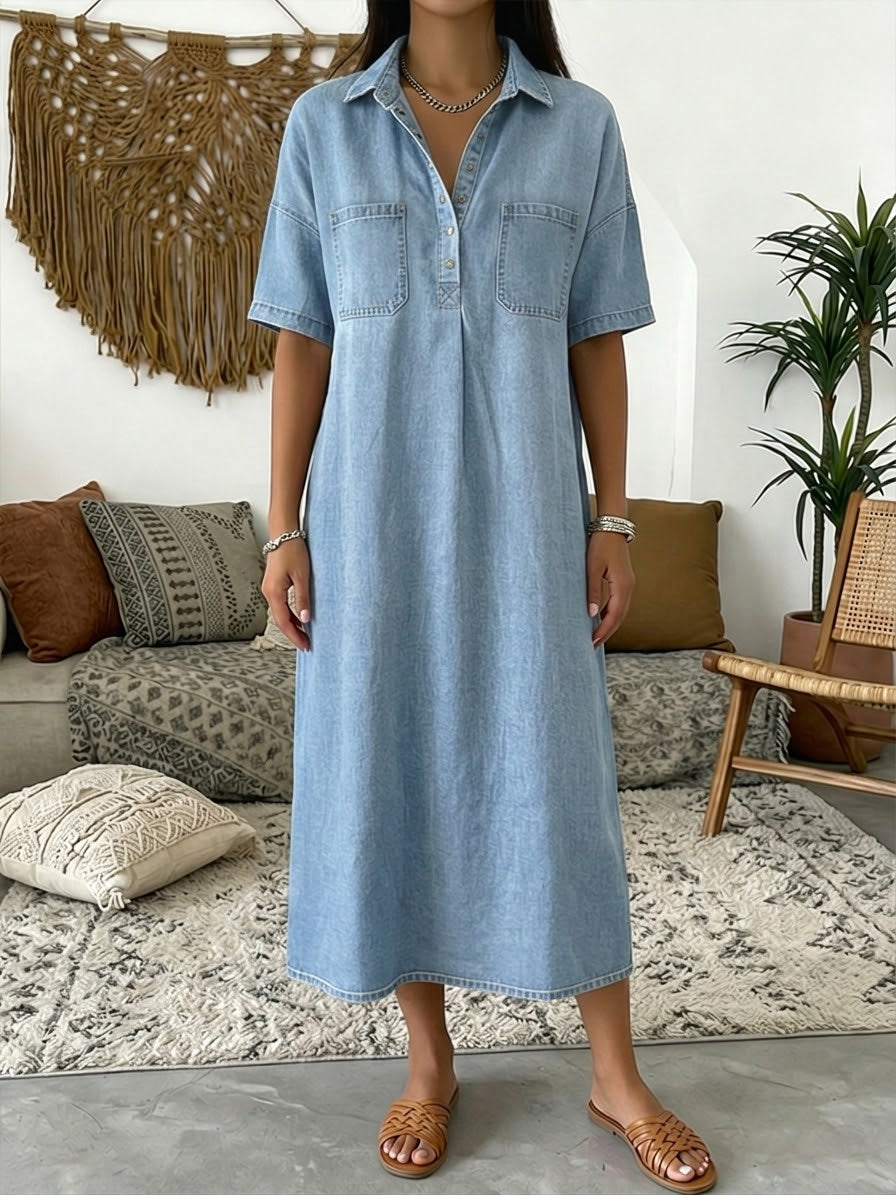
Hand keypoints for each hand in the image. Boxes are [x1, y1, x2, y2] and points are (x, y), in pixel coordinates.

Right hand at [260, 538, 312, 651]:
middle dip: (293, 634)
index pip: (284, 622)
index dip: (294, 636)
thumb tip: (306, 620)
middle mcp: (268, 592)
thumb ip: (303, 598)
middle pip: (280, 620)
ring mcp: (270, 589)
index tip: (305, 646)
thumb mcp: (302, 576)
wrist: (283, 533)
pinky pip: (281, 605)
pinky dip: (290, 615)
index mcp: (273, 592)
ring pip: (280, 613)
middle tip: (307, 646)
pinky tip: (300, 619)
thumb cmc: (293, 550)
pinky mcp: (274, 584)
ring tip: (305, 636)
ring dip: (292, 625)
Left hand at [586, 531, 634, 647]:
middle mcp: (629, 587)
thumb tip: (591, 615)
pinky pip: (619, 603)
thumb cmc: (600, 544)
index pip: (614, 616)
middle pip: (620, 617)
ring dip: (609, 624)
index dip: (603, 631)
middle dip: (607, 632)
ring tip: (596, 636)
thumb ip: (592, 591)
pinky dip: (611, 614)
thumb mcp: (592, 568)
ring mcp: (628, 584)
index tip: (592, 642)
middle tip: (592, 646)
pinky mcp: (624, 581)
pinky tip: (600, 619)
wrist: (612, 526)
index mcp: (622, 586)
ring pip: (621, 611)